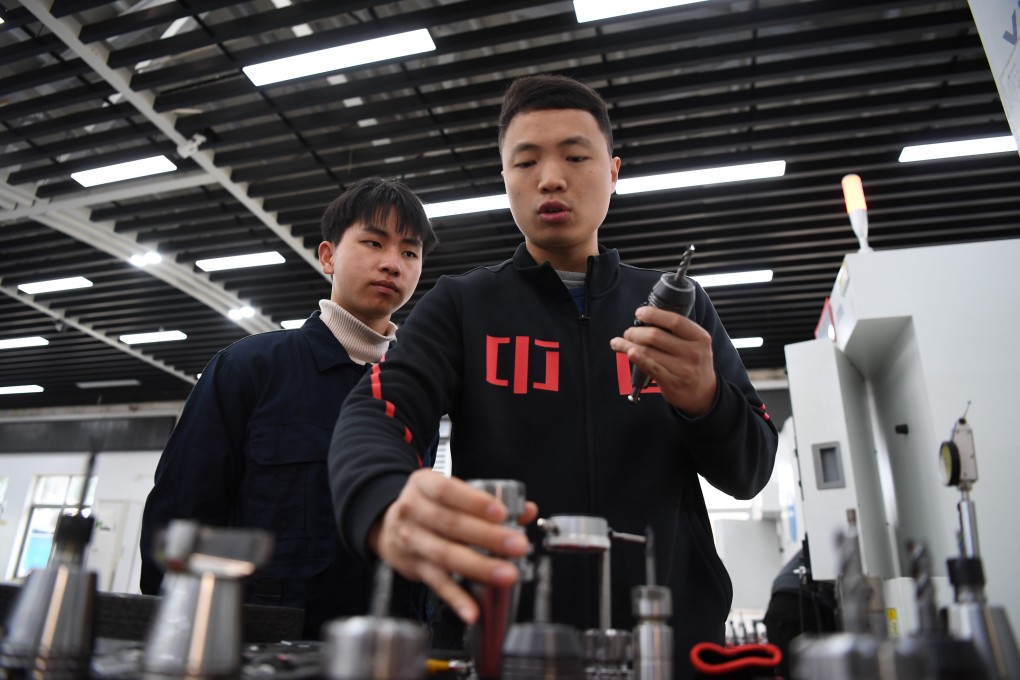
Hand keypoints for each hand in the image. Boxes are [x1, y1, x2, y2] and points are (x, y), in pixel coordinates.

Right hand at [368, 469, 538, 623]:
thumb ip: (488, 500)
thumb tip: (526, 511)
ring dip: (478, 567)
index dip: (475, 502)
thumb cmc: (429, 506)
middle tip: (517, 545)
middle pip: (451, 524)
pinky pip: (438, 584)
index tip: (501, 513)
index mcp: (424, 485)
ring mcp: (413, 541)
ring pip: (446, 555)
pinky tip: (473, 610)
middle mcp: (413, 511)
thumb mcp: (450, 492)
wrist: (389, 526)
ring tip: (506, 574)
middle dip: (487, 537)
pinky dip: (456, 599)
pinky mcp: (416, 568)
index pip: (448, 491)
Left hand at [610, 305, 717, 415]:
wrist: (704, 393)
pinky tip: (628, 352)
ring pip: (648, 351)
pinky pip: (649, 367)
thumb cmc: (695, 364)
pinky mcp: (672, 382)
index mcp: (700, 337)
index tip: (640, 313)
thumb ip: (677, 331)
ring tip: (618, 342)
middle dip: (635, 332)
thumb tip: (647, 320)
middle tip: (628, 332)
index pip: (675, 321)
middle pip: (656, 336)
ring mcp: (683, 369)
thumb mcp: (696, 344)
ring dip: (628, 345)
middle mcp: (693, 352)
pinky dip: (636, 358)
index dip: (654, 314)